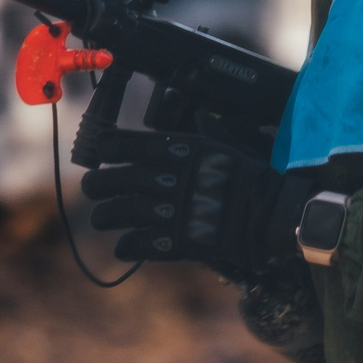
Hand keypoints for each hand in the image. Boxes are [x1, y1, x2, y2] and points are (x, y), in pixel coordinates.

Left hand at [79, 130, 314, 277]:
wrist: (269, 213)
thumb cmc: (251, 175)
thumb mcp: (228, 144)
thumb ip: (208, 131)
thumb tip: (201, 116)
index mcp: (178, 150)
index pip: (123, 144)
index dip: (107, 149)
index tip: (102, 154)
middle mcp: (169, 177)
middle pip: (114, 180)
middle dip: (97, 186)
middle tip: (93, 189)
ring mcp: (171, 210)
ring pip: (120, 213)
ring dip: (105, 216)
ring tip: (102, 219)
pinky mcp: (177, 240)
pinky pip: (139, 244)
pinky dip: (127, 247)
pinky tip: (125, 246)